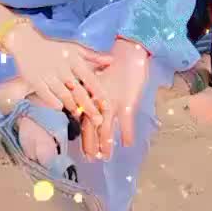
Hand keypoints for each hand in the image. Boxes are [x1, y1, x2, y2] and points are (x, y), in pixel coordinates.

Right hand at [6, 23, 113, 123]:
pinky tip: (60, 108)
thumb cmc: (54, 48)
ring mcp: (48, 74)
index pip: (89, 78)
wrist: (26, 43)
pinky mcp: (34, 80)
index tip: (107, 105)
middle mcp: (62, 67)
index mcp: (73, 59)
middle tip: (98, 121)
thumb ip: (93, 56)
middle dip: (89, 107)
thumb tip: (112, 60)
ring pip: (63, 94)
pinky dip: (53, 102)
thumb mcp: (74, 48)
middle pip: (78, 91)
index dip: (99, 92)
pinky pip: (45, 94)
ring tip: (81, 116)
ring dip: (73, 106)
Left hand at [80, 37, 149, 160]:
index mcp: (90, 96)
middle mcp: (97, 102)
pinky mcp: (126, 102)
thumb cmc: (113, 65)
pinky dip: (127, 133)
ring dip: (105, 143)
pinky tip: (127, 144)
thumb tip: (90, 108)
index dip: (84, 135)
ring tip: (106, 157)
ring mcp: (112, 103)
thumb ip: (93, 93)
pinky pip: (126, 122)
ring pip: (106, 127)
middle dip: (90, 143)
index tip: (83, 150)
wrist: (128, 52)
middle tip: (90, 159)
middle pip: (91, 126)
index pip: (84, 119)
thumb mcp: (99, 79)